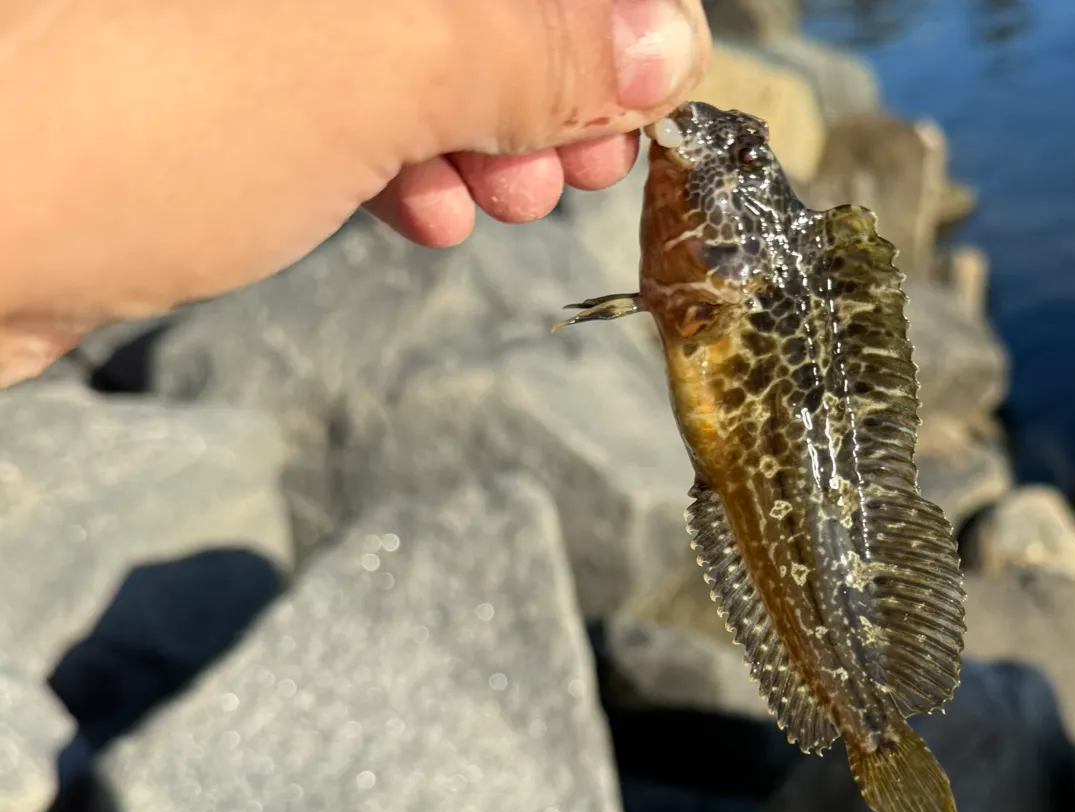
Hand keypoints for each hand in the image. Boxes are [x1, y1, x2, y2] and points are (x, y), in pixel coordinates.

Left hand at [0, 0, 709, 385]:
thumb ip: (521, 41)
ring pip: (402, 40)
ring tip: (515, 201)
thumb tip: (663, 44)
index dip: (595, 1)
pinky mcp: (191, 67)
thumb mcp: (360, 61)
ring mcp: (226, 12)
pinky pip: (333, 91)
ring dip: (483, 125)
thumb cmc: (98, 114)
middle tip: (588, 159)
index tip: (647, 75)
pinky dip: (400, 154)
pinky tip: (427, 214)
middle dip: (542, 68)